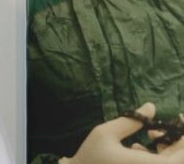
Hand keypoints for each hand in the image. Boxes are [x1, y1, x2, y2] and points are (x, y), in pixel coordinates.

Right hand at [60, 103, 183, 163]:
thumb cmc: (91, 157)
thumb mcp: (106, 133)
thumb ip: (131, 121)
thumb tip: (151, 107)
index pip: (183, 154)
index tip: (178, 116)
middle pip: (180, 158)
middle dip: (176, 139)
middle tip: (161, 124)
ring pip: (170, 162)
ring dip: (167, 147)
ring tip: (151, 132)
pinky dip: (157, 156)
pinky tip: (137, 146)